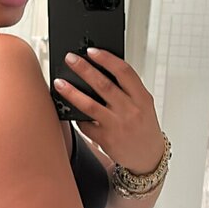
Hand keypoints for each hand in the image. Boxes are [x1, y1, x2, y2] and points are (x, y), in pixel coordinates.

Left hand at [54, 48, 164, 174]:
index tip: (92, 51)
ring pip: (90, 105)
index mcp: (142, 98)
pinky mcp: (106, 140)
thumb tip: (101, 69)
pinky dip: (77, 116)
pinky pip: (86, 125)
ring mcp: (117, 126)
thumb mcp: (144, 104)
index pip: (124, 72)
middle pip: (103, 85)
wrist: (149, 156)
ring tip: (59, 83)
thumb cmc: (144, 126)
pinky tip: (69, 109)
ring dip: (72, 92)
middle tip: (70, 59)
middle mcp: (130, 110)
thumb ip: (128, 89)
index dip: (107, 59)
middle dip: (84, 69)